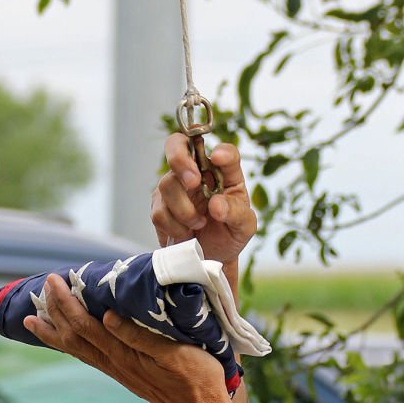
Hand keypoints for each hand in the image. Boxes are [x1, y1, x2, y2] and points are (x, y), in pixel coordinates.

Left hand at [23, 275, 243, 402]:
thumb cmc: (197, 377)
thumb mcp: (173, 351)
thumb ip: (138, 335)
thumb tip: (106, 315)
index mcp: (124, 354)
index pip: (85, 324)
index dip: (67, 302)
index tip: (55, 280)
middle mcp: (115, 364)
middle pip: (74, 335)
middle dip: (55, 311)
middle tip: (41, 288)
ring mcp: (118, 371)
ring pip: (77, 349)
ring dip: (54, 332)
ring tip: (34, 320)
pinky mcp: (124, 375)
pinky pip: (88, 357)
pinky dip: (71, 345)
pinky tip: (67, 340)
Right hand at [151, 133, 256, 265]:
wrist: (210, 257)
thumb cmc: (229, 235)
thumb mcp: (244, 228)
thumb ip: (236, 213)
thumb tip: (217, 204)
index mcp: (225, 173)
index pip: (226, 152)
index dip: (222, 152)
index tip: (219, 158)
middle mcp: (198, 172)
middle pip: (177, 145)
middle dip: (180, 159)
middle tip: (193, 181)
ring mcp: (176, 185)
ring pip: (167, 184)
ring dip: (184, 211)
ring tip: (198, 225)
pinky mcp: (160, 204)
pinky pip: (159, 211)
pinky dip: (174, 227)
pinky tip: (185, 233)